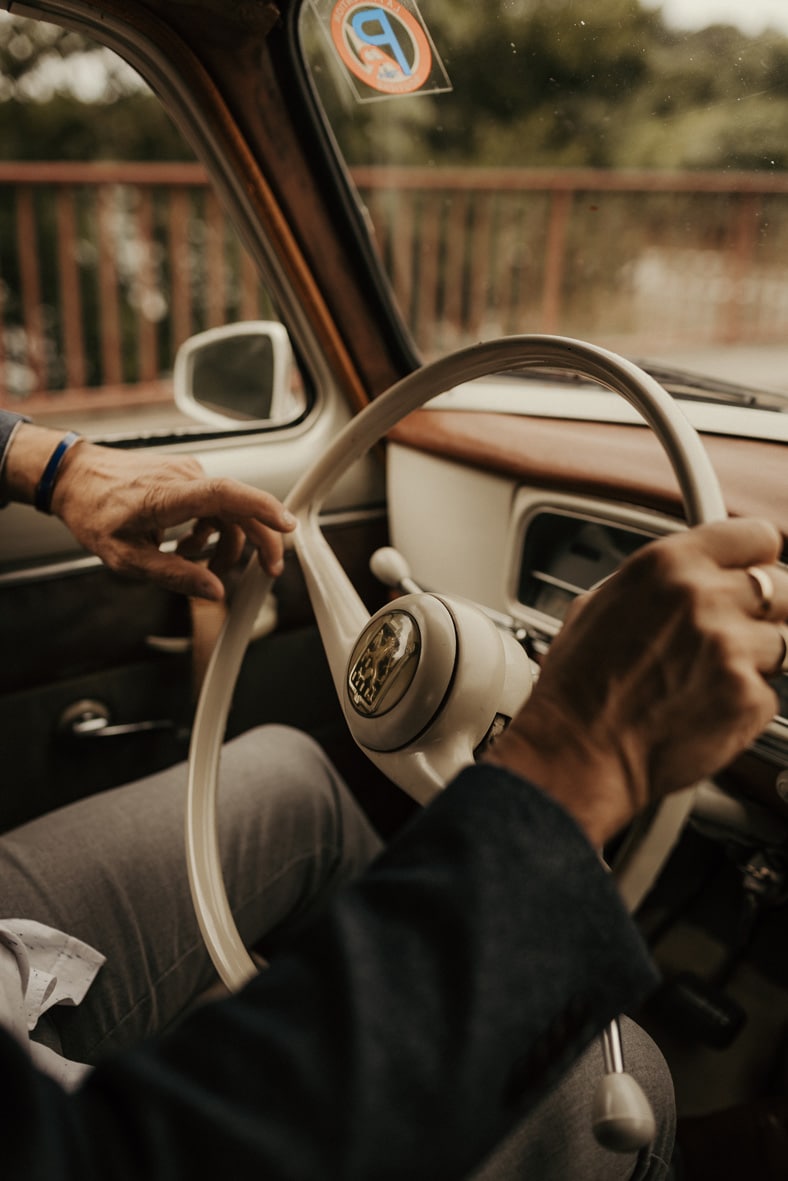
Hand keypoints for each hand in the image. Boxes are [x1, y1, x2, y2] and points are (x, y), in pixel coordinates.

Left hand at [51, 439, 295, 599]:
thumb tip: (213, 591)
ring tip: (205, 568)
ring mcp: (186, 474)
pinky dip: (212, 530)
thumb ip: (173, 575)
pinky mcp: (186, 476)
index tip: (287, 525)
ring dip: (227, 543)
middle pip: (239, 507)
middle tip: (268, 571)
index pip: (225, 494)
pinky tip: (188, 547)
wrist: (74, 477)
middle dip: (260, 541)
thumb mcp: (126, 558)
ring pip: (228, 511)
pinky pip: (214, 504)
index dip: (261, 508)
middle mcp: (183, 478)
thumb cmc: (93, 513)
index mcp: (166, 496)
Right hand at [485, 518, 786, 845]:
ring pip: (784, 640)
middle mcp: (702, 597)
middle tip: (731, 634)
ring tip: (709, 677)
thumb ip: (659, 583)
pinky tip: (705, 707)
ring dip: (757, 658)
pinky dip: (745, 703)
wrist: (577, 753)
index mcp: (666, 564)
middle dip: (764, 611)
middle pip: (782, 586)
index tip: (754, 572)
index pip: (755, 536)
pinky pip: (771, 693)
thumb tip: (687, 577)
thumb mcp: (599, 605)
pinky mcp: (747, 697)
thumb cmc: (578, 689)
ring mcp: (730, 647)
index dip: (755, 559)